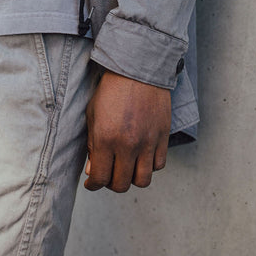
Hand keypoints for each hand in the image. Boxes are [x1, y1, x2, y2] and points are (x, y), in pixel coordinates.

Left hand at [84, 71, 170, 191]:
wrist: (138, 70)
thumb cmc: (111, 90)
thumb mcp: (93, 116)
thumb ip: (92, 146)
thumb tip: (94, 171)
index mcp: (106, 138)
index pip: (100, 178)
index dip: (94, 185)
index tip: (93, 182)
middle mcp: (128, 144)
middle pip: (121, 184)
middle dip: (111, 184)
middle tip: (109, 175)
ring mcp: (148, 141)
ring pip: (143, 180)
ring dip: (132, 178)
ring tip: (128, 169)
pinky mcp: (162, 136)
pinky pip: (158, 164)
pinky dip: (149, 166)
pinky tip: (142, 157)